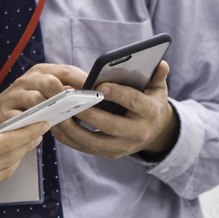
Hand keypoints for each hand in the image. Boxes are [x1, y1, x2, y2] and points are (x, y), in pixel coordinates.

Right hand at [0, 63, 87, 124]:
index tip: (97, 91)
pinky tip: (43, 130)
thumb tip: (92, 95)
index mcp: (40, 72)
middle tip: (79, 107)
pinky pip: (22, 119)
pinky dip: (34, 124)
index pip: (65, 71)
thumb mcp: (46, 93)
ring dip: (51, 110)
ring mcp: (14, 95)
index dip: (82, 80)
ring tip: (64, 120)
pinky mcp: (5, 112)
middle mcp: (26, 80)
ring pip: (36, 99)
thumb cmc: (29, 105)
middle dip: (66, 95)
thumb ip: (65, 91)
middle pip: (49, 82)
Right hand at [0, 111, 47, 217]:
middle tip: (40, 130)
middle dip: (28, 144)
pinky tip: (3, 157)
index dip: (27, 133)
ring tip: (27, 143)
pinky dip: (3, 167)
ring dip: (19, 158)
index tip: (42, 123)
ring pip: (3, 172)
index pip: (5, 142)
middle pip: (9, 158)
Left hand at [50, 62, 178, 159]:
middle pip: (111, 126)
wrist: (155, 132)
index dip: (118, 94)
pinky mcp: (111, 154)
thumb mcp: (158, 89)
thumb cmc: (151, 103)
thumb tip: (161, 64)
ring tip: (59, 115)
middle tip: (71, 101)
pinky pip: (87, 149)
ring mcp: (123, 147)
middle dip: (89, 114)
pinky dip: (71, 139)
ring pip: (95, 142)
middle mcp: (138, 133)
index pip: (134, 102)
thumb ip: (157, 76)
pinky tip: (58, 127)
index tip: (99, 84)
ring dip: (74, 130)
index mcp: (150, 113)